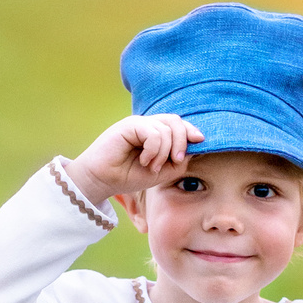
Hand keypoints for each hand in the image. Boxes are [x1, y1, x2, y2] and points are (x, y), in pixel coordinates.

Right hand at [65, 114, 204, 209]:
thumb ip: (178, 161)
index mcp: (154, 133)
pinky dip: (153, 150)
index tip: (200, 141)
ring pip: (166, 129)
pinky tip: (144, 160)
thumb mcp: (160, 173)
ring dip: (164, 153)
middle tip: (175, 161)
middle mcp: (147, 125)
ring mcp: (138, 123)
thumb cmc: (127, 177)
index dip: (191, 130)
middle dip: (182, 142)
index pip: (178, 124)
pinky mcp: (129, 125)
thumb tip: (195, 147)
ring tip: (151, 166)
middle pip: (176, 121)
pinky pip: (153, 133)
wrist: (101, 181)